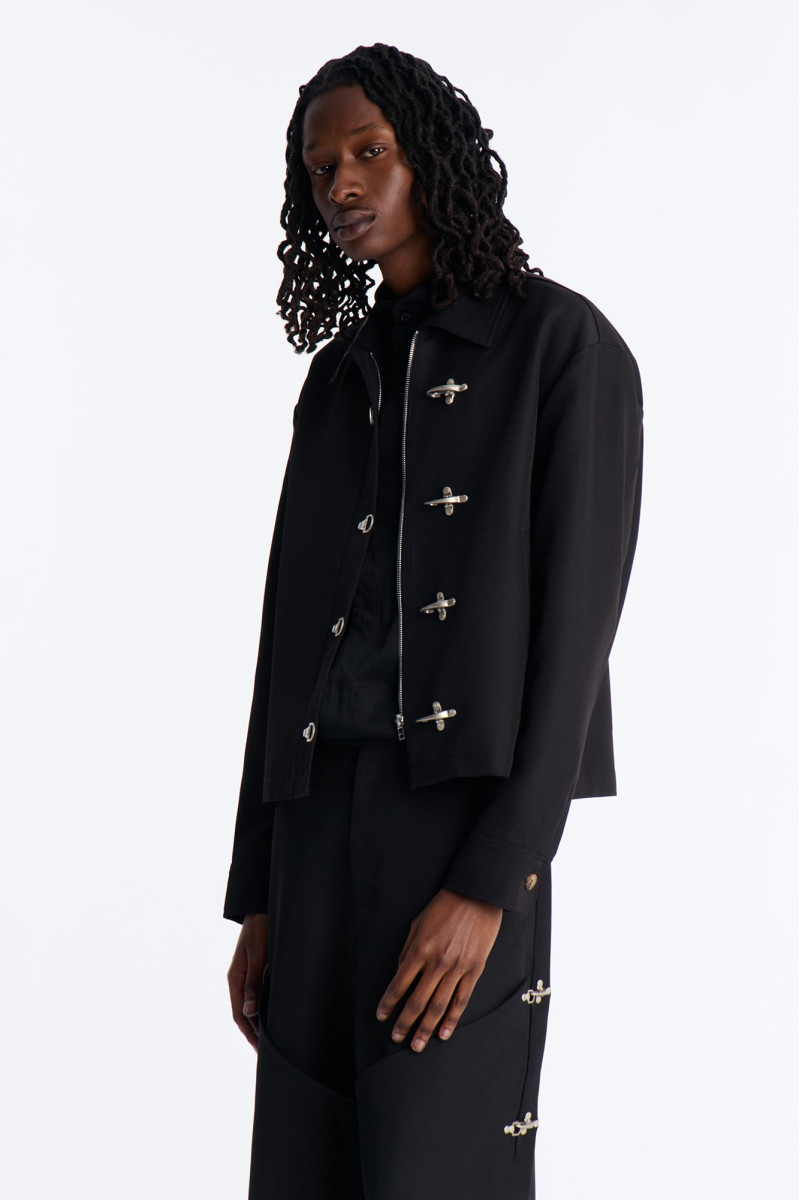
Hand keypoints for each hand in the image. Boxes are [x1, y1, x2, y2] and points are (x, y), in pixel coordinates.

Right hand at [227, 912, 268, 1050]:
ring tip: (271, 1040)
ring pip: (250, 1006)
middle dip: (254, 1034)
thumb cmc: (261, 930)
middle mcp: (238, 980)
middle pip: (243, 1014)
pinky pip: (256, 995)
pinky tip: (273, 1016)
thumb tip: (249, 1013)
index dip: (250, 1034)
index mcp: (235, 979)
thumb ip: (254, 983)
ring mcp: (246, 975)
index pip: (239, 1015)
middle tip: (267, 1053)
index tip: (262, 1051)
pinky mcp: (256, 969)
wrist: (261, 908)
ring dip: (258, 1023)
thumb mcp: (258, 956)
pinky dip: (262, 1009)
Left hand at [376, 888, 502, 1051]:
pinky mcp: (474, 970)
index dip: (388, 1003)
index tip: (381, 1016)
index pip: (399, 984)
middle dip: (405, 1022)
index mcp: (420, 949)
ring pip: (439, 1006)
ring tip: (417, 1045)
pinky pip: (461, 1000)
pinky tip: (444, 1034)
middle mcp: (437, 962)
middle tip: (397, 1038)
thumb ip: (408, 950)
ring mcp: (457, 968)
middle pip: (417, 1001)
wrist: (477, 895)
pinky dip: (452, 1019)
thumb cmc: (444, 906)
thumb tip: (401, 973)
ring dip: (426, 1028)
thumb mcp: (417, 923)